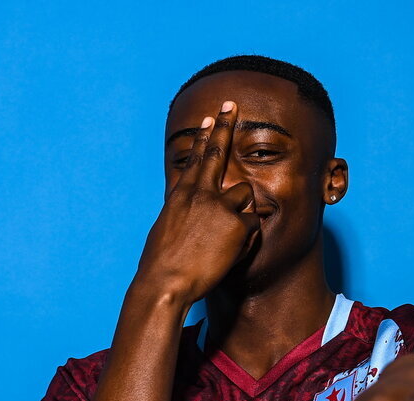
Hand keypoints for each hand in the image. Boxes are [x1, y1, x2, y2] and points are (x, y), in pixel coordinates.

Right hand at [135, 101, 259, 302]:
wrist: (165, 283)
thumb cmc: (160, 264)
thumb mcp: (166, 229)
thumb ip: (182, 212)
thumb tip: (188, 209)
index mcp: (182, 194)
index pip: (196, 157)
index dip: (205, 136)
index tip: (211, 117)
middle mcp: (201, 194)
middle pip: (218, 152)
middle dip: (225, 126)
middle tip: (232, 105)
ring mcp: (220, 207)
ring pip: (246, 193)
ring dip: (243, 209)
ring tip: (226, 235)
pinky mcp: (237, 225)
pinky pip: (252, 226)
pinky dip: (246, 239)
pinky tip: (231, 253)